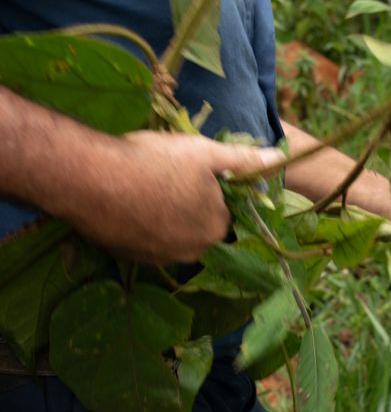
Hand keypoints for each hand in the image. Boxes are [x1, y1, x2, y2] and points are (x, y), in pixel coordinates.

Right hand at [61, 131, 283, 263]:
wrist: (89, 178)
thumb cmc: (156, 161)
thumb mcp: (205, 153)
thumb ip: (244, 160)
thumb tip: (280, 158)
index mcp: (214, 228)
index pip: (223, 212)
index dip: (211, 190)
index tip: (192, 173)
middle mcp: (191, 251)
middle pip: (199, 225)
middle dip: (189, 205)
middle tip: (168, 177)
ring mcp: (158, 257)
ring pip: (172, 234)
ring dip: (166, 216)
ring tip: (148, 187)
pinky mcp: (130, 257)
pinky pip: (146, 240)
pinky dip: (143, 225)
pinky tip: (129, 202)